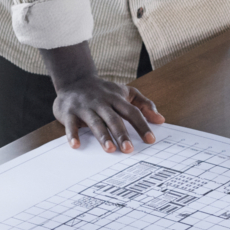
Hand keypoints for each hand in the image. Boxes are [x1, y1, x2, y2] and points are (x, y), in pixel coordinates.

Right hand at [40, 40, 162, 152]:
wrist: (74, 79)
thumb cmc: (104, 91)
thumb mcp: (125, 92)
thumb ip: (144, 104)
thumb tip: (160, 119)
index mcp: (116, 98)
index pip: (132, 112)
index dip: (142, 125)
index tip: (150, 140)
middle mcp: (102, 102)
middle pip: (114, 119)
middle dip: (122, 134)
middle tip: (129, 150)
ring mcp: (85, 107)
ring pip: (95, 122)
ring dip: (102, 136)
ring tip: (110, 150)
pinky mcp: (69, 112)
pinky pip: (71, 124)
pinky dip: (73, 134)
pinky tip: (76, 145)